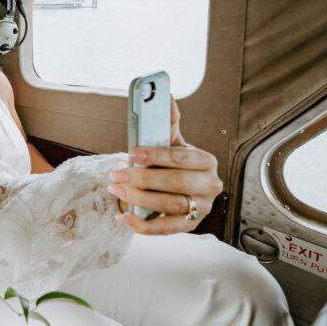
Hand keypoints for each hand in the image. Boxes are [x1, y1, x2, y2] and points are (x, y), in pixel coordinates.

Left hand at [108, 98, 223, 234]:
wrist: (181, 189)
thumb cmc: (176, 164)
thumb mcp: (173, 143)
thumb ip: (168, 122)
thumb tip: (165, 95)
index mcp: (206, 161)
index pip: (182, 157)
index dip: (156, 155)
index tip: (132, 153)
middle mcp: (209, 186)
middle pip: (176, 183)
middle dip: (144, 179)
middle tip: (118, 175)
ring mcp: (200, 208)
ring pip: (171, 206)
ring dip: (140, 199)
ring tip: (117, 191)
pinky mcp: (189, 226)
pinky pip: (166, 230)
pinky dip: (142, 226)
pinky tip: (123, 217)